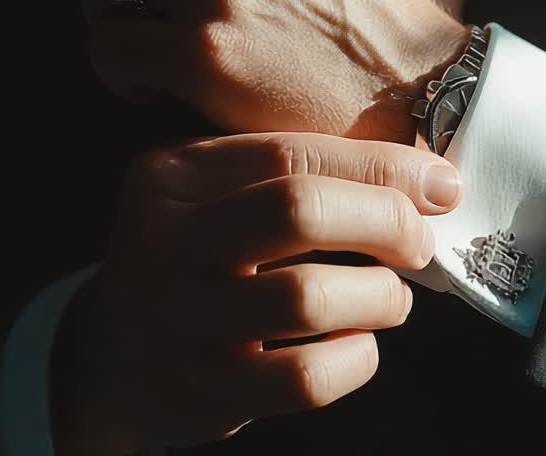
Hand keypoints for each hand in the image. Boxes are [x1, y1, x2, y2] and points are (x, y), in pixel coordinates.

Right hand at [51, 132, 461, 454]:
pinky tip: (358, 346)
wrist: (106, 362)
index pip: (293, 153)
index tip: (438, 185)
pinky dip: (356, 359)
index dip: (382, 166)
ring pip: (310, 298)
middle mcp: (167, 242)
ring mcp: (183, 321)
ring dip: (379, 296)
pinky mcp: (205, 391)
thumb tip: (427, 180)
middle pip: (301, 211)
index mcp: (173, 177)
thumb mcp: (208, 196)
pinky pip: (307, 376)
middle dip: (387, 222)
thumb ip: (293, 174)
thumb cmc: (191, 262)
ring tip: (389, 299)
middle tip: (418, 244)